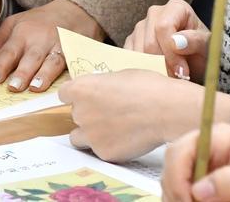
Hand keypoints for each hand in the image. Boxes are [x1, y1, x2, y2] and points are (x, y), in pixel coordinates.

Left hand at [0, 0, 101, 92]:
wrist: (71, 11)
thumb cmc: (38, 22)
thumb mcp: (14, 24)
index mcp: (22, 33)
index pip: (9, 51)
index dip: (0, 66)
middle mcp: (40, 40)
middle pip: (30, 57)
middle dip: (22, 72)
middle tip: (13, 87)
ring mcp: (59, 46)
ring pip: (51, 61)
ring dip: (44, 75)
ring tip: (35, 88)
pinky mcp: (75, 52)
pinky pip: (73, 63)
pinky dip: (70, 74)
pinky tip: (67, 85)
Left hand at [61, 69, 199, 161]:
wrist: (165, 110)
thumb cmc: (147, 87)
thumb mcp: (119, 76)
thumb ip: (102, 86)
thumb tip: (100, 92)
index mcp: (81, 88)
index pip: (64, 94)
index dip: (74, 96)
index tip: (84, 98)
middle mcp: (80, 112)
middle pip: (74, 115)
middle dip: (87, 114)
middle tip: (108, 113)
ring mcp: (90, 135)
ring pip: (79, 137)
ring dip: (90, 134)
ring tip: (112, 129)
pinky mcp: (103, 153)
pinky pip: (98, 150)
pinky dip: (108, 146)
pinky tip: (126, 139)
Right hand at [125, 0, 209, 80]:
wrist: (196, 61)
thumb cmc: (202, 50)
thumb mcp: (207, 47)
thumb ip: (194, 41)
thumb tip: (176, 42)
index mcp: (175, 7)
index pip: (163, 27)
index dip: (171, 52)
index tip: (182, 71)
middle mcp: (155, 13)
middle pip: (149, 42)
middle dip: (163, 64)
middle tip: (177, 78)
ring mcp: (141, 27)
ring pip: (138, 52)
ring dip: (154, 69)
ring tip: (170, 77)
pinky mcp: (132, 41)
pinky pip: (130, 58)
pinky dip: (143, 70)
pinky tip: (158, 74)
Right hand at [161, 124, 229, 201]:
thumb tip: (197, 191)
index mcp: (219, 137)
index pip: (181, 149)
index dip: (176, 176)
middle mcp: (206, 146)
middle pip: (172, 164)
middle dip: (175, 190)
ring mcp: (205, 162)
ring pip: (174, 178)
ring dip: (178, 196)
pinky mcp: (206, 177)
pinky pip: (185, 189)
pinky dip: (185, 200)